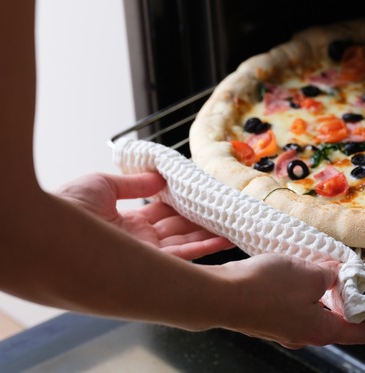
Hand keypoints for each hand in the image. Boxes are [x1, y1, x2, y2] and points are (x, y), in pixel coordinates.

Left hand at [55, 172, 233, 259]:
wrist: (51, 226)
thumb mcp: (104, 185)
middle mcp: (139, 242)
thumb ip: (135, 184)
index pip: (163, 215)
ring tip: (233, 226)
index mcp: (127, 223)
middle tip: (225, 211)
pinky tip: (224, 239)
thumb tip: (159, 177)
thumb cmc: (69, 204)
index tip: (202, 197)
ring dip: (210, 236)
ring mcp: (145, 255)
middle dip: (202, 222)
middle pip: (179, 231)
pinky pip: (185, 258)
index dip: (183, 206)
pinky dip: (206, 248)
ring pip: (186, 245)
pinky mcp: (151, 265)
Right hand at [217, 254, 364, 347]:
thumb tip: (340, 274)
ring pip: (313, 310)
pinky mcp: (267, 319)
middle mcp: (304, 336)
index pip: (360, 332)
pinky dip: (300, 289)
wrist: (219, 295)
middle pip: (337, 320)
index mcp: (322, 331)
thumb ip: (332, 275)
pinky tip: (293, 270)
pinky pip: (293, 305)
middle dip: (343, 293)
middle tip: (343, 270)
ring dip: (319, 288)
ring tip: (316, 265)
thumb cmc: (265, 289)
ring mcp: (284, 330)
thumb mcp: (310, 274)